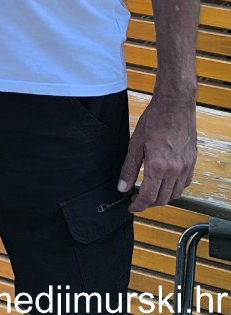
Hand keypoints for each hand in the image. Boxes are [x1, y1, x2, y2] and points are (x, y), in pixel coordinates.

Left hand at [118, 94, 195, 211]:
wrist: (175, 107)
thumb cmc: (154, 121)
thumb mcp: (135, 144)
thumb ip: (129, 168)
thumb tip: (122, 187)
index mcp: (158, 167)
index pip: (149, 196)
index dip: (139, 206)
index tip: (131, 207)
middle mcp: (175, 170)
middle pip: (163, 198)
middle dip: (149, 203)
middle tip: (138, 200)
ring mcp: (186, 167)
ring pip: (175, 193)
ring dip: (162, 197)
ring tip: (150, 192)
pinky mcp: (192, 162)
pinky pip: (185, 183)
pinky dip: (175, 188)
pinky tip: (166, 183)